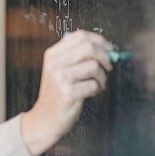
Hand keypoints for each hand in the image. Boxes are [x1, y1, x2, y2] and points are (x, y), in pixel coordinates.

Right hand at [21, 30, 112, 155]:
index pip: (80, 35)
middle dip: (105, 56)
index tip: (109, 49)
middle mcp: (55, 64)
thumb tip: (106, 47)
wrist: (45, 119)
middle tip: (109, 66)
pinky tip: (91, 93)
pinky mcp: (68, 93)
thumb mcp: (59, 69)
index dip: (99, 40)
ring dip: (102, 76)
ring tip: (98, 84)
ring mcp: (60, 79)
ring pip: (93, 66)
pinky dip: (96, 89)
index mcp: (53, 54)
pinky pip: (93, 84)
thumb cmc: (57, 94)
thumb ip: (77, 56)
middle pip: (89, 47)